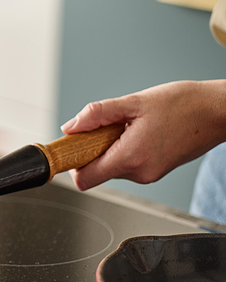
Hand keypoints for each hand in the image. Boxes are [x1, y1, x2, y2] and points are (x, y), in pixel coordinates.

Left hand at [61, 79, 225, 189]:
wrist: (218, 112)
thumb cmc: (183, 105)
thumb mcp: (133, 102)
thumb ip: (97, 114)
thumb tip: (70, 127)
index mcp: (131, 158)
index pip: (85, 179)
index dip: (72, 164)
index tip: (70, 147)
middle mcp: (140, 173)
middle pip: (97, 171)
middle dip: (93, 149)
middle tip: (104, 125)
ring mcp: (150, 174)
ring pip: (112, 166)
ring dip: (110, 147)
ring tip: (128, 124)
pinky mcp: (156, 170)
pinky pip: (128, 163)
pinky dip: (123, 148)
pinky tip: (138, 130)